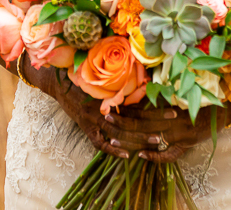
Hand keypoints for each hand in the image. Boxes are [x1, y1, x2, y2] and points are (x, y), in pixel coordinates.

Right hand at [42, 68, 212, 162]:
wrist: (58, 80)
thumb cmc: (81, 75)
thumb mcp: (102, 74)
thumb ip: (121, 80)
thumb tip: (146, 80)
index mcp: (111, 94)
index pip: (138, 104)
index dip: (155, 109)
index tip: (172, 111)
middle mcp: (105, 107)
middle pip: (133, 120)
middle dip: (152, 127)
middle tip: (169, 131)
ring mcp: (94, 119)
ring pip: (120, 133)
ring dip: (138, 139)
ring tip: (155, 143)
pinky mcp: (85, 128)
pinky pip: (100, 142)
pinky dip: (113, 150)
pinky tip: (126, 156)